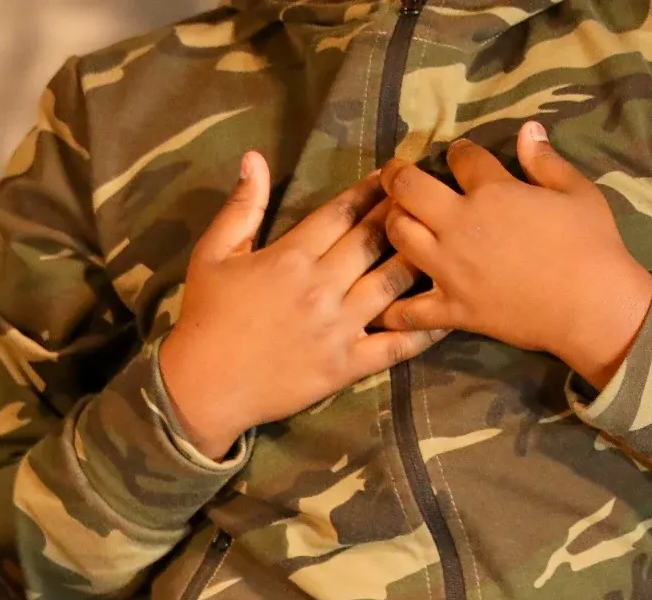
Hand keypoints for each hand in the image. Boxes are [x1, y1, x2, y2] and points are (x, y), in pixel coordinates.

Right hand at [158, 155, 442, 457]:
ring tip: (446, 241)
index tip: (394, 174)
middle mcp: (321, 286)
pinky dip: (426, 328)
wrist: (202, 388)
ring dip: (422, 258)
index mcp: (290, 257)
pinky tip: (449, 312)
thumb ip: (240, 207)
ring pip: (394, 282)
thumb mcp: (211, 256)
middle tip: (429, 196)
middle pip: (374, 240)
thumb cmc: (204, 319)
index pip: (341, 213)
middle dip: (404, 213)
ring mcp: (338, 326)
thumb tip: (254, 158)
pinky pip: (396, 344)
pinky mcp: (346, 364)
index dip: (371, 189)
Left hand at [381, 122, 651, 390]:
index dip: (458, 150)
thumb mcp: (577, 191)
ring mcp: (448, 268)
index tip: (458, 153)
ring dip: (391, 225)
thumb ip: (546, 161)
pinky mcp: (450, 307)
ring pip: (398, 237)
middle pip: (408, 191)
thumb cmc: (591, 243)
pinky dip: (393, 309)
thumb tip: (528, 128)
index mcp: (492, 192)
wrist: (592, 304)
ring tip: (395, 222)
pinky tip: (385, 305)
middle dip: (397, 175)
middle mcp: (459, 226)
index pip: (461, 158)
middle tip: (394, 174)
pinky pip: (408, 310)